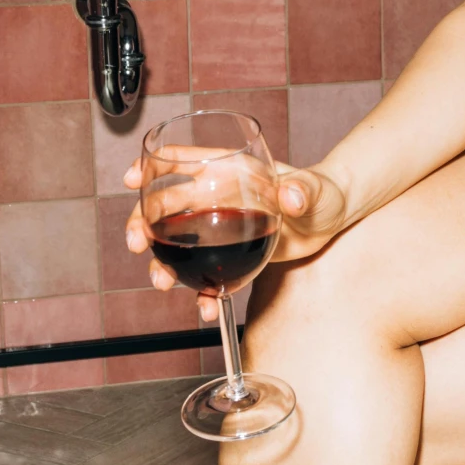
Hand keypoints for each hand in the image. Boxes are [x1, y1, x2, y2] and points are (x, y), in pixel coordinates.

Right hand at [124, 153, 348, 311]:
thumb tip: (292, 197)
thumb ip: (302, 191)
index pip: (181, 159)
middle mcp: (217, 196)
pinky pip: (206, 273)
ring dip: (162, 263)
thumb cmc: (323, 193)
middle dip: (141, 222)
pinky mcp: (231, 254)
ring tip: (161, 283)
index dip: (152, 164)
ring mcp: (220, 226)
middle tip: (136, 244)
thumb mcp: (314, 191)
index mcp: (229, 171)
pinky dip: (200, 291)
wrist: (331, 221)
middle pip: (165, 204)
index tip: (132, 179)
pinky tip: (205, 305)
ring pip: (177, 243)